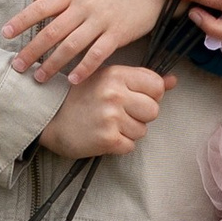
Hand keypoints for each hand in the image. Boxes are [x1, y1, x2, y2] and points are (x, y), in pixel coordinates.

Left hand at [7, 0, 166, 86]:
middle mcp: (84, 6)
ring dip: (53, 63)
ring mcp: (101, 20)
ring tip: (39, 78)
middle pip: (51, 31)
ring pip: (71, 45)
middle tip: (18, 67)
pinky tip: (73, 80)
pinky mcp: (118, 33)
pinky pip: (97, 53)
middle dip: (32, 51)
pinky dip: (84, 68)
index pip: (41, 7)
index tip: (4, 34)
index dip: (21, 20)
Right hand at [42, 64, 164, 158]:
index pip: (156, 86)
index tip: (134, 98)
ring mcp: (111, 117)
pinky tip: (104, 135)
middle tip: (119, 114)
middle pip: (153, 110)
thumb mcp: (109, 79)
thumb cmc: (81, 97)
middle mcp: (115, 94)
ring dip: (129, 132)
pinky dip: (119, 144)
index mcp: (117, 74)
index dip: (150, 95)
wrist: (49, 117)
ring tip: (108, 124)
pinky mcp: (106, 139)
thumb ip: (141, 80)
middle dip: (140, 116)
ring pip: (142, 130)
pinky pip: (130, 146)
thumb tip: (173, 81)